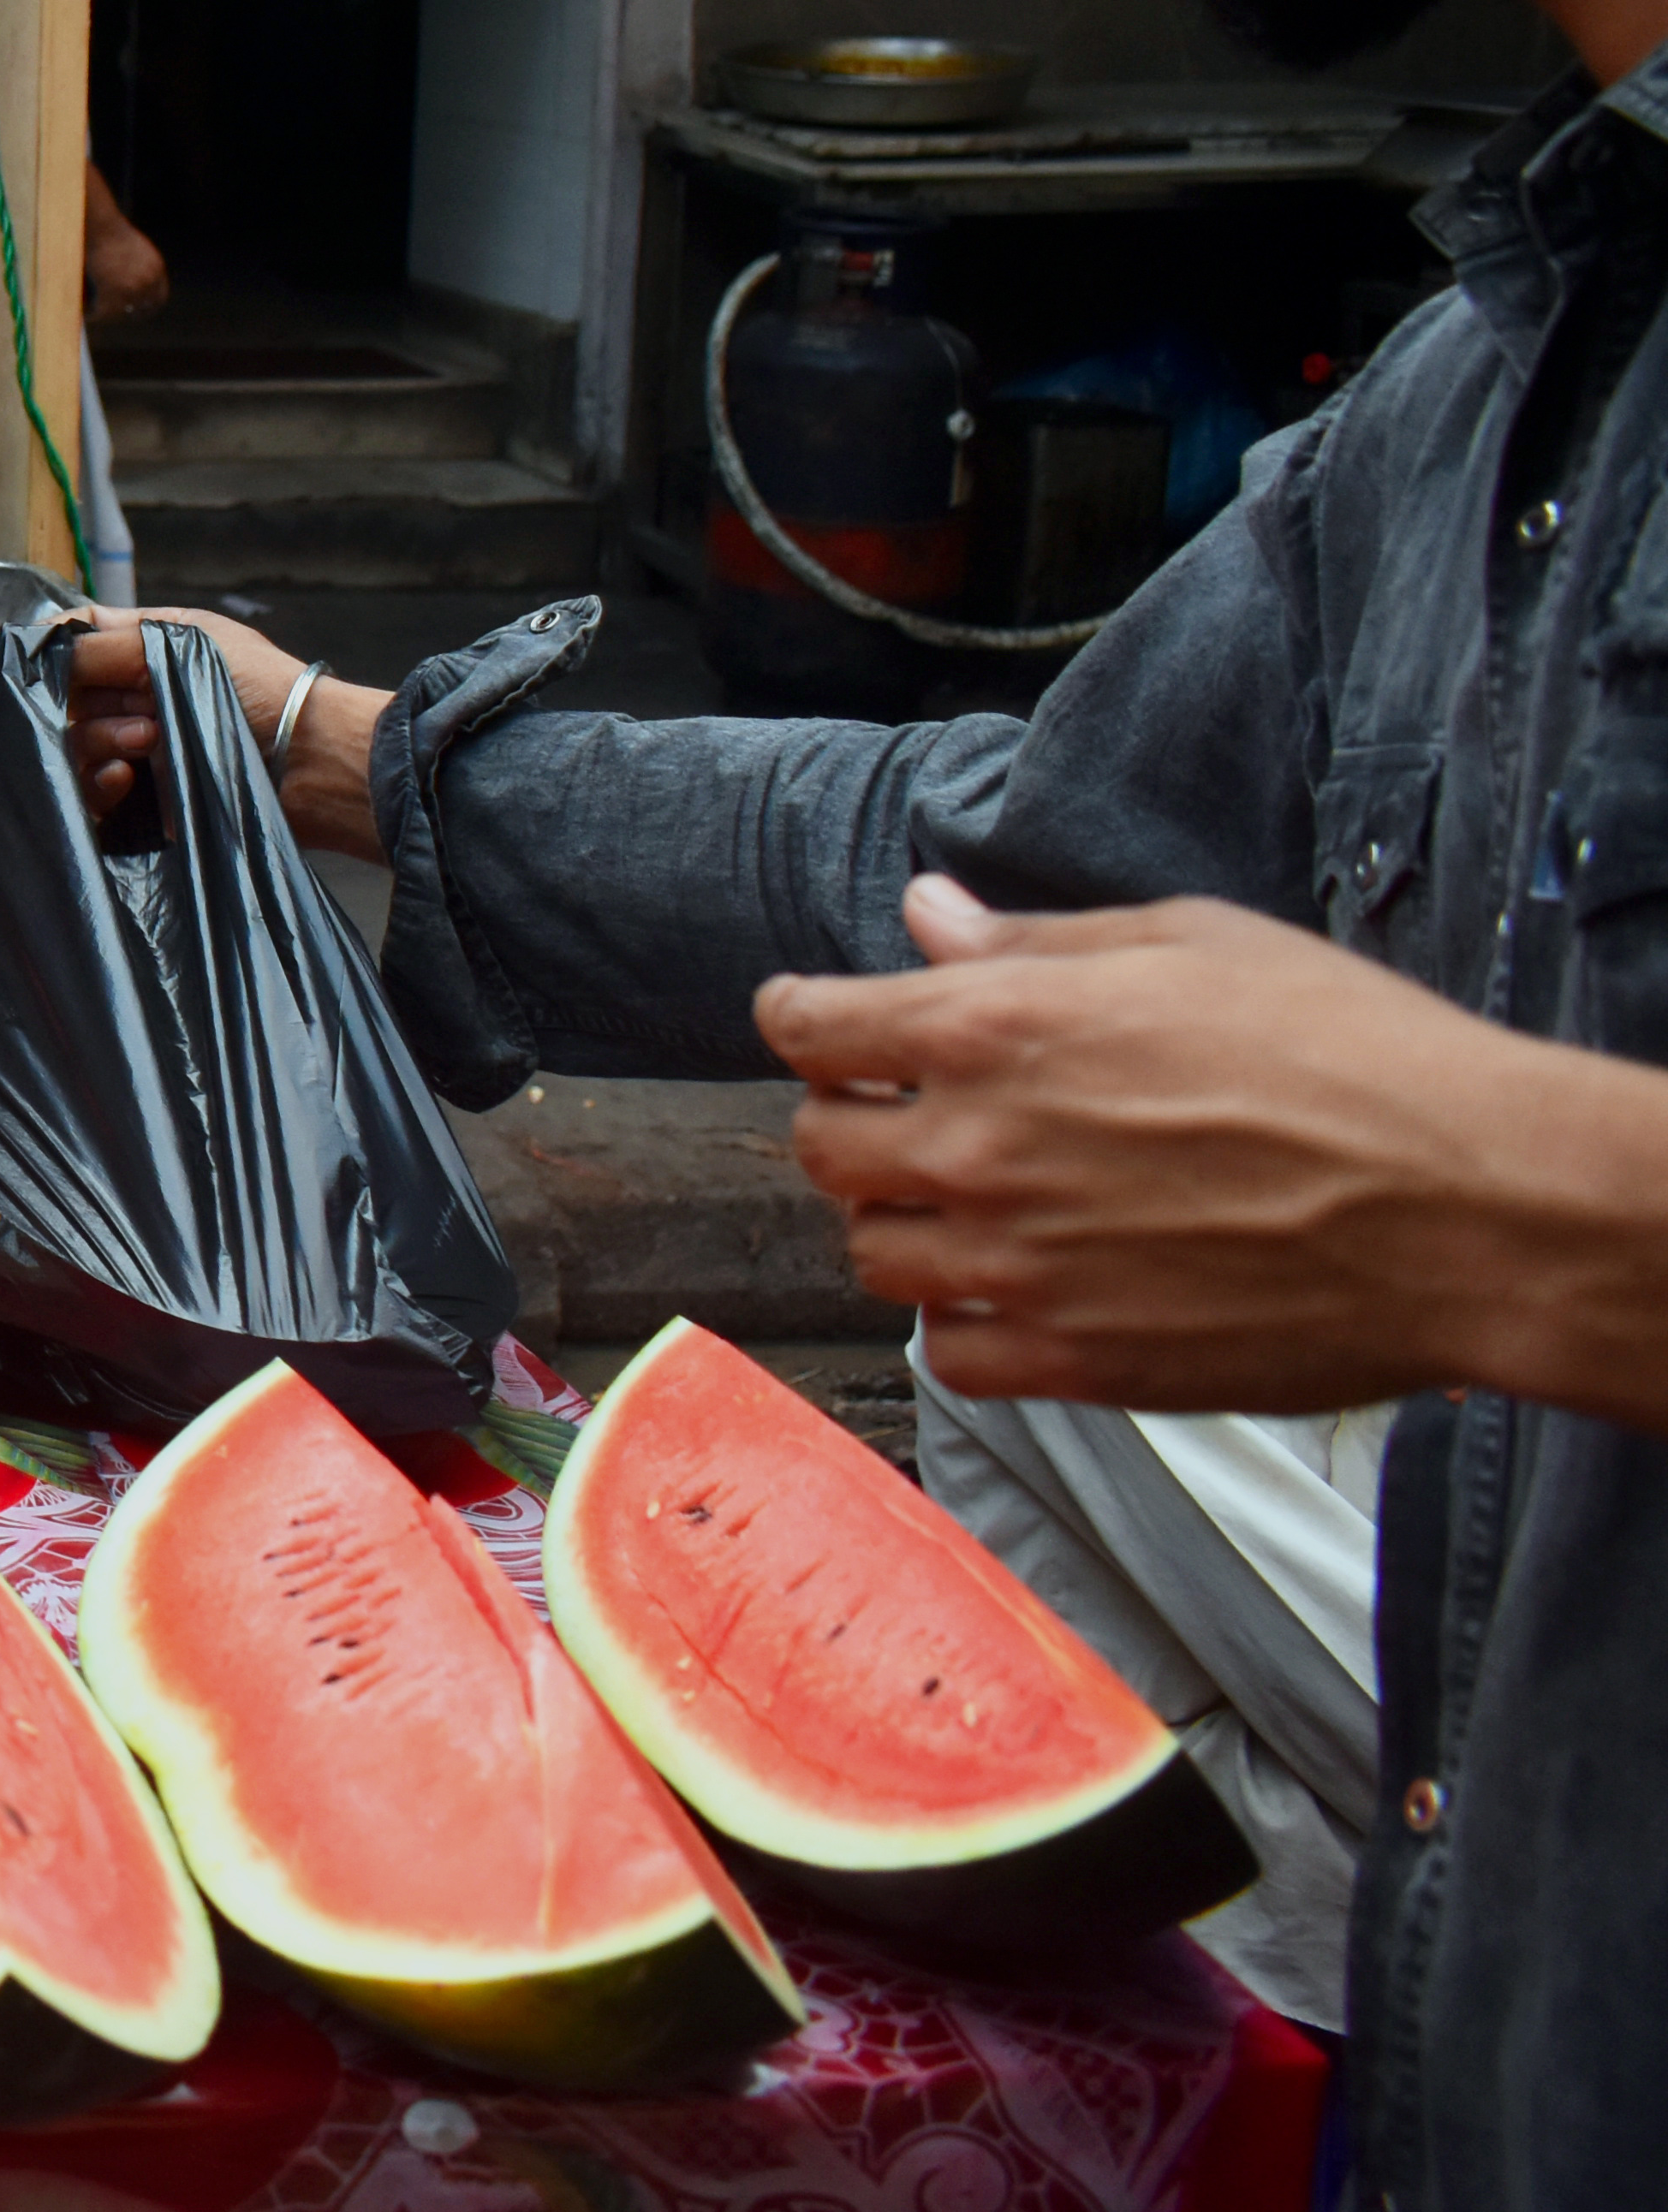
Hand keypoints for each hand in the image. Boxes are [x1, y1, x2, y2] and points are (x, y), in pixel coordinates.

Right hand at [56, 606, 386, 857]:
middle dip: (88, 702)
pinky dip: (99, 784)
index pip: (78, 637)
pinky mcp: (142, 796)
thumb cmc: (259, 688)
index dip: (53, 649)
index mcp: (147, 647)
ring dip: (101, 740)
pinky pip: (91, 791)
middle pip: (68, 695)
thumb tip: (42, 653)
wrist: (307, 760)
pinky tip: (126, 779)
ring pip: (75, 742)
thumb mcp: (185, 645)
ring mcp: (136, 746)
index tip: (38, 664)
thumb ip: (107, 645)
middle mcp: (135, 694)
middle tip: (136, 712)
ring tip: (146, 742)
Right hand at [86, 212, 171, 325]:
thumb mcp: (135, 248)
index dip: (147, 307)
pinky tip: (85, 314)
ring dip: (107, 315)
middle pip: (140, 310)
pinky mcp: (112, 293)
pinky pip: (102, 313)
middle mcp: (147, 282)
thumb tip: (132, 284)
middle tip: (114, 315)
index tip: (137, 310)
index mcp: (156, 269)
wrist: (100, 226)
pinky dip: (93, 314)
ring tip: (95, 313)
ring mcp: (131, 289)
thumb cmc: (110, 231)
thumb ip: (140, 267)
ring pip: (118, 314)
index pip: (159, 299)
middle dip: (127, 314)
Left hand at [766, 875, 1667, 1415]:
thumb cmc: (1354, 1057)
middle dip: (853, 1123)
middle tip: (914, 1117)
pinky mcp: (1077, 1361)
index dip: (811, 1019)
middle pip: (821, 1148)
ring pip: (875, 1254)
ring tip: (981, 1203)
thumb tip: (929, 915)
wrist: (1470, 1205)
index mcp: (991, 1030)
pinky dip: (966, 1323)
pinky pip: (951, 1353)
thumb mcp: (1190, 944)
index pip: (807, 1024)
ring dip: (907, 1223)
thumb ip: (1034, 940)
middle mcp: (978, 1149)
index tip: (830, 1027)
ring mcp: (1018, 1265)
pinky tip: (1022, 1289)